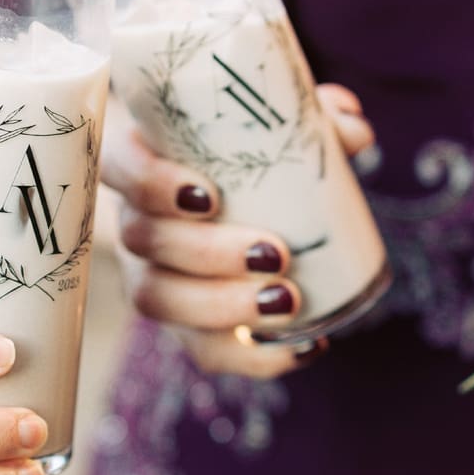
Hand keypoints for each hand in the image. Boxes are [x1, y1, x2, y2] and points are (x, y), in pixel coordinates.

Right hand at [103, 84, 373, 377]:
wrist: (217, 193)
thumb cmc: (236, 149)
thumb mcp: (264, 126)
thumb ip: (306, 117)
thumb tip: (353, 131)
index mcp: (140, 161)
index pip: (120, 169)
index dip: (152, 185)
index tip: (208, 197)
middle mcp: (135, 220)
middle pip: (146, 243)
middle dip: (208, 255)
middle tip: (273, 253)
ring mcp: (151, 275)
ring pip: (162, 301)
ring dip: (225, 308)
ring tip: (288, 300)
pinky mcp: (183, 322)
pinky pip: (203, 349)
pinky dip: (256, 356)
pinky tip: (306, 345)